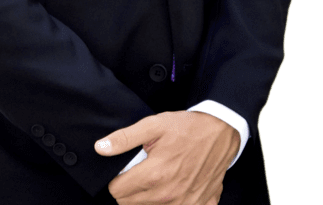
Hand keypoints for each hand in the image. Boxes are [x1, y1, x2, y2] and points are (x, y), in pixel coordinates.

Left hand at [94, 110, 239, 203]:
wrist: (220, 132)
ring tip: (155, 178)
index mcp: (155, 174)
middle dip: (129, 189)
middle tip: (140, 171)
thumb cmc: (187, 128)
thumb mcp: (153, 125)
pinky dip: (169, 203)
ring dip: (146, 198)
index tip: (123, 170)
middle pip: (130, 204)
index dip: (116, 179)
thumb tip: (101, 148)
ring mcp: (184, 204)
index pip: (117, 191)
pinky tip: (173, 188)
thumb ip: (125, 138)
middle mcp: (168, 195)